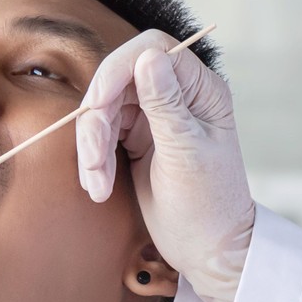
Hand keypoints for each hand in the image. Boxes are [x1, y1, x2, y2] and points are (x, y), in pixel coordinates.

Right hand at [77, 30, 256, 301]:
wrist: (209, 251)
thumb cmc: (209, 206)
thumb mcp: (186, 154)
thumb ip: (166, 105)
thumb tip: (149, 56)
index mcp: (201, 89)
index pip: (151, 50)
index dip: (117, 71)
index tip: (99, 106)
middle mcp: (178, 95)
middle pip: (118, 80)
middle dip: (97, 120)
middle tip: (94, 162)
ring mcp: (155, 116)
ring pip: (104, 109)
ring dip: (92, 147)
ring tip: (97, 186)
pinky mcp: (136, 139)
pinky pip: (102, 134)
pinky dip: (94, 160)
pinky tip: (99, 187)